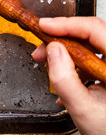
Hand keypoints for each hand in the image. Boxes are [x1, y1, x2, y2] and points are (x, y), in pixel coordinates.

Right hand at [32, 16, 105, 134]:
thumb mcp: (83, 110)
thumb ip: (65, 79)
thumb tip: (53, 50)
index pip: (94, 29)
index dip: (66, 24)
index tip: (43, 26)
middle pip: (91, 35)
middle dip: (61, 39)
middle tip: (40, 48)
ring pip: (90, 48)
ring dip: (65, 54)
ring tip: (47, 65)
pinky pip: (92, 62)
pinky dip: (74, 66)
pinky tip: (64, 81)